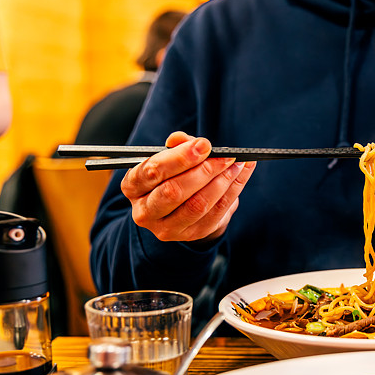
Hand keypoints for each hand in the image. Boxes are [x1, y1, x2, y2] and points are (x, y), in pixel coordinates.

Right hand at [120, 131, 255, 242]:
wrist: (182, 206)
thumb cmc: (173, 175)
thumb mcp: (170, 158)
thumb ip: (177, 146)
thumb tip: (182, 139)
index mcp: (133, 186)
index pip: (152, 171)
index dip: (180, 157)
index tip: (205, 144)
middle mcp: (144, 211)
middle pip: (174, 191)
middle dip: (204, 171)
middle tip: (225, 157)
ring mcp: (167, 228)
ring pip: (198, 205)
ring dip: (222, 182)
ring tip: (237, 164)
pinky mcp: (191, 235)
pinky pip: (215, 213)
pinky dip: (233, 191)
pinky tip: (241, 174)